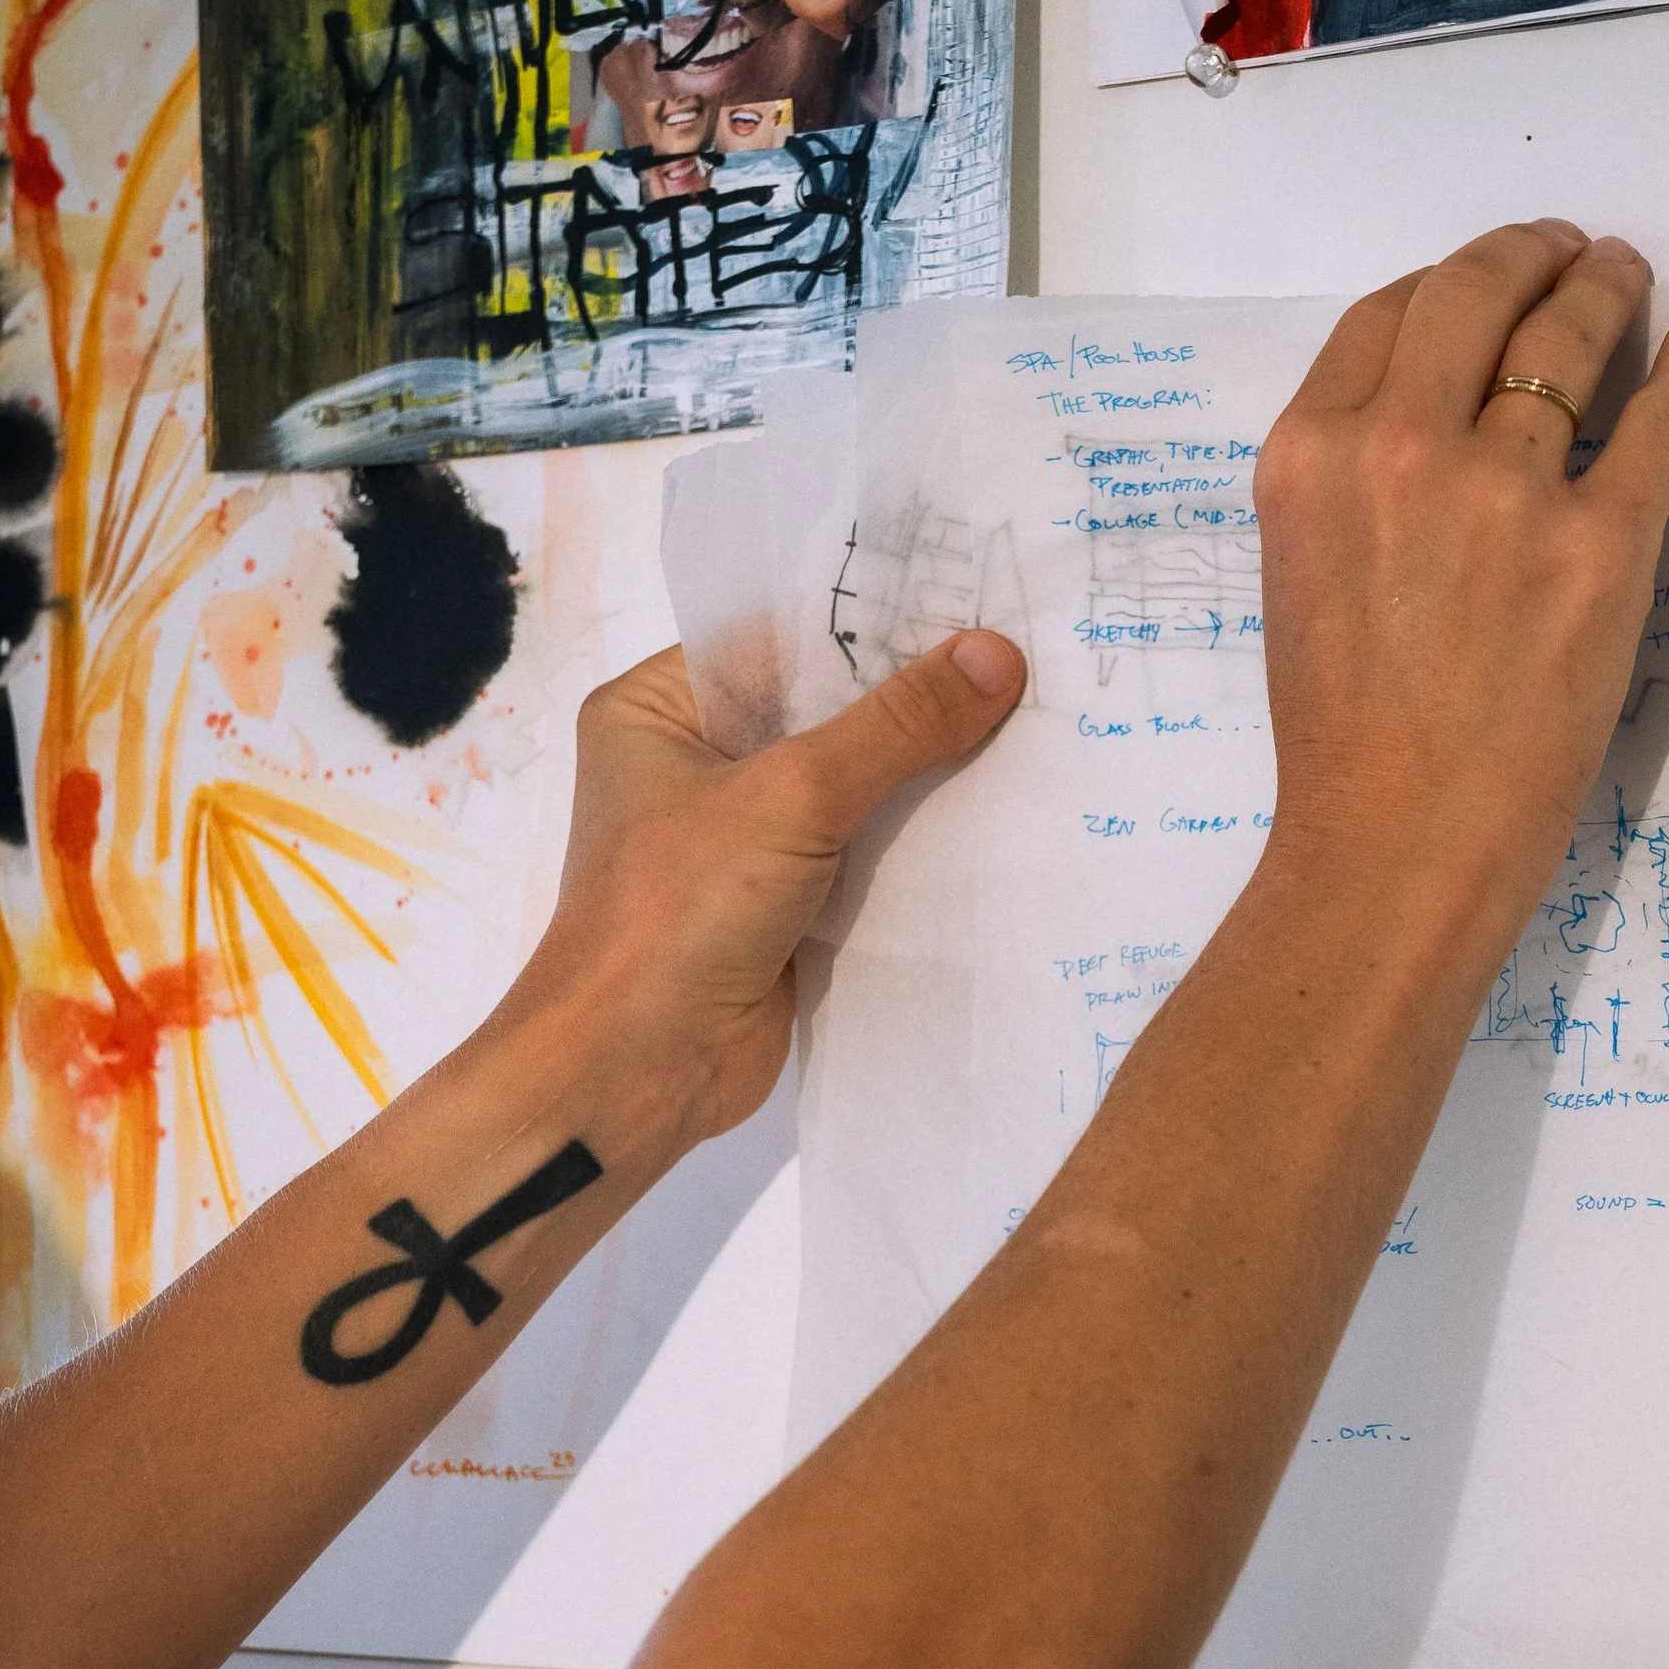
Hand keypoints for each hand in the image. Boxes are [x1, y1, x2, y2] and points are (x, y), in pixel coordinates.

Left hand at [502, 632, 1025, 1155]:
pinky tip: (1000, 811)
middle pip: (821, 710)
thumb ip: (896, 727)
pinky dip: (918, 839)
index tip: (976, 598)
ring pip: (850, 784)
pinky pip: (862, 852)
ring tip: (1032, 721)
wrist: (636, 1069)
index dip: (875, 621)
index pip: (778, 637)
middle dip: (913, 697)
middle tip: (1024, 657)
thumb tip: (997, 654)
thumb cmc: (676, 913)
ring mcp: (739, 839)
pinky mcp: (782, 905)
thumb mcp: (792, 797)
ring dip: (925, 770)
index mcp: (657, 708)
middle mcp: (694, 763)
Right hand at [1252, 221, 1668, 938]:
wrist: (1395, 844)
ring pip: (1570, 337)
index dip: (1446, 278)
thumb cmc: (1342, 735)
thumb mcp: (1301, 570)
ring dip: (1607, 286)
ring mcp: (1507, 494)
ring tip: (1627, 275)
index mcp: (1310, 455)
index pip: (1385, 315)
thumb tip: (1437, 412)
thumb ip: (1349, 478)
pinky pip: (1665, 417)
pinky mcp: (1601, 546)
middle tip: (1568, 254)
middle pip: (1474, 295)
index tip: (1486, 278)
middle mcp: (1401, 450)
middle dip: (1529, 255)